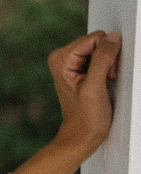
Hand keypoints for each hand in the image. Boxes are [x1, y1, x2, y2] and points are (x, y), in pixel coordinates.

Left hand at [48, 29, 120, 153]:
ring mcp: (70, 63)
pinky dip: (106, 69)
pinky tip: (101, 84)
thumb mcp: (95, 86)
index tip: (105, 76)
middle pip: (98, 42)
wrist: (81, 136)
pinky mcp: (79, 68)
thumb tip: (112, 37)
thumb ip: (103, 59)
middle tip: (104, 81)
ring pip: (101, 49)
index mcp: (60, 58)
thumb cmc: (86, 117)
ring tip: (102, 84)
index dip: (107, 54)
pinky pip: (101, 58)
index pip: (96, 38)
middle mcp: (62, 57)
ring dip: (108, 66)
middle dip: (108, 59)